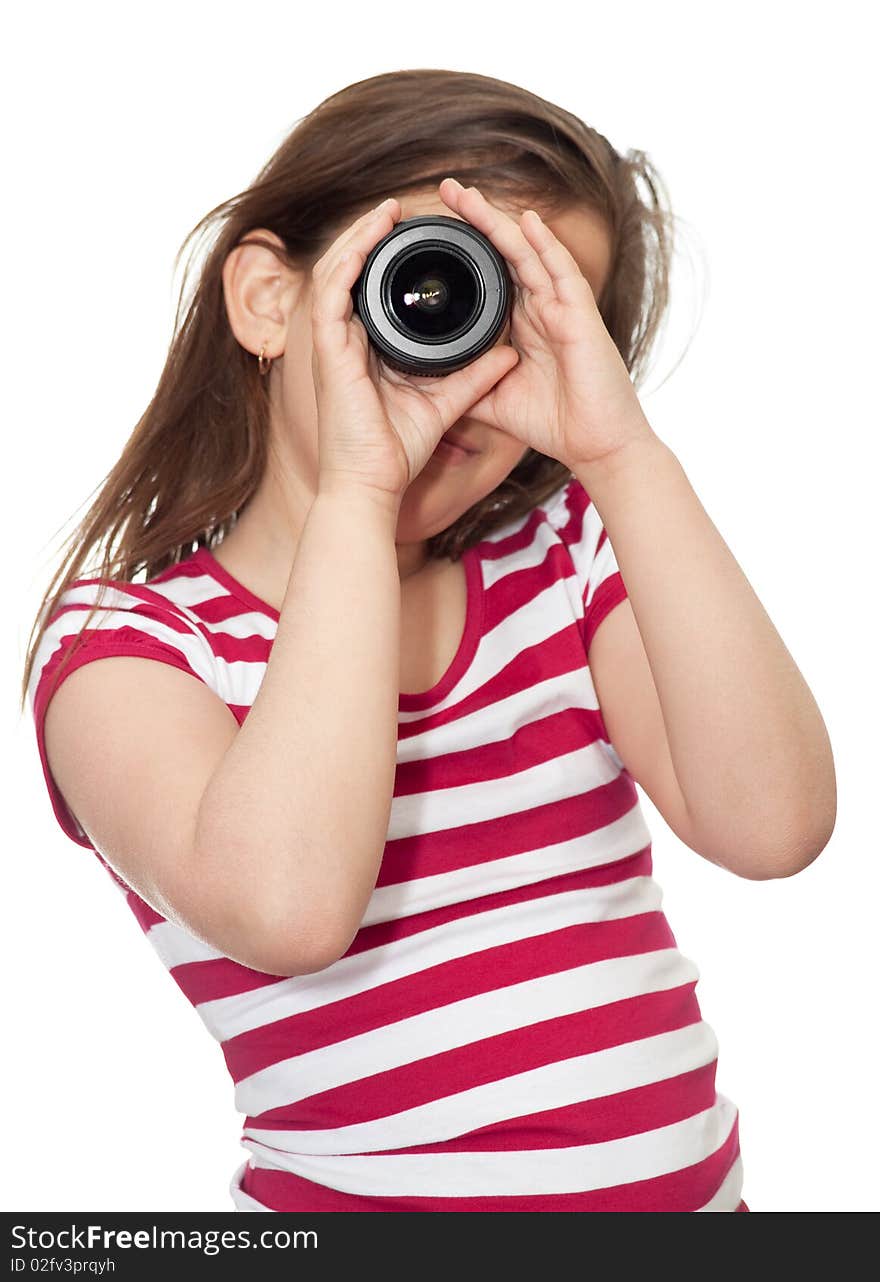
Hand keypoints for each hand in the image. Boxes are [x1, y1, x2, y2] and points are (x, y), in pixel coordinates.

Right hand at [310, 195, 519, 505]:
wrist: (372, 485)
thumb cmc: (396, 453)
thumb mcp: (447, 404)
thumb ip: (476, 376)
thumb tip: (509, 352)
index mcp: (365, 350)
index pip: (370, 290)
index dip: (386, 258)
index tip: (415, 236)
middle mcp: (343, 342)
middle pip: (350, 272)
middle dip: (371, 235)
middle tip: (399, 209)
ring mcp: (330, 345)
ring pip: (337, 271)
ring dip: (360, 236)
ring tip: (387, 211)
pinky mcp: (326, 352)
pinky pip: (331, 292)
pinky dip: (349, 260)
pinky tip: (369, 237)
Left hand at [437, 178, 654, 470]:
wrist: (598, 446)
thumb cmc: (556, 424)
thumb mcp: (494, 403)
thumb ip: (466, 385)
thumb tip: (426, 381)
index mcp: (523, 323)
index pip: (489, 275)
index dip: (464, 250)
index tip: (431, 231)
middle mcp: (542, 308)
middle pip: (505, 252)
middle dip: (476, 220)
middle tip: (444, 191)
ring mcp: (562, 308)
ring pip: (527, 252)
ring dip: (498, 222)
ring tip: (468, 195)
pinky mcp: (581, 317)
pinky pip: (562, 272)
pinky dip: (545, 245)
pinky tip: (526, 221)